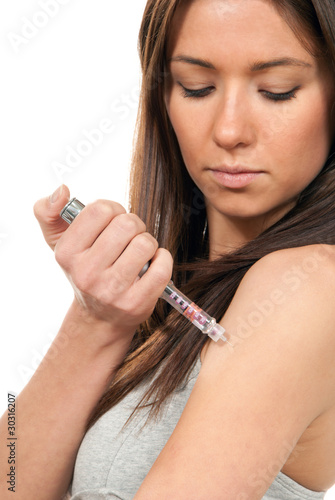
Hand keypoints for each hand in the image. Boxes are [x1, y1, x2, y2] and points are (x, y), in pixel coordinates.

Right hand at [34, 185, 172, 339]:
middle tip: (130, 238)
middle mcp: (86, 273)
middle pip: (127, 223)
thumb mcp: (59, 242)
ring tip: (139, 253)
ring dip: (148, 243)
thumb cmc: (85, 271)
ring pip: (145, 243)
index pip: (100, 209)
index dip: (114, 209)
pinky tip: (152, 265)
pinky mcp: (136, 303)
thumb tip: (62, 191)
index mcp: (67, 253)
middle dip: (135, 225)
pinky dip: (162, 259)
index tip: (112, 223)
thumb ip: (49, 211)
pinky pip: (161, 266)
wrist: (99, 317)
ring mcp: (112, 291)